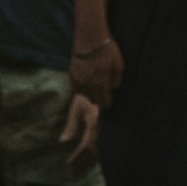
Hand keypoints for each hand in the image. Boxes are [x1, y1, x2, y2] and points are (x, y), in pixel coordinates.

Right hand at [64, 26, 121, 148]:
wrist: (89, 37)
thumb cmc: (108, 51)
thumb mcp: (119, 66)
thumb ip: (116, 81)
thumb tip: (112, 90)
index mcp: (100, 86)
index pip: (105, 104)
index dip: (107, 104)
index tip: (108, 102)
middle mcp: (87, 88)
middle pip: (87, 111)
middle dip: (87, 129)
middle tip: (85, 148)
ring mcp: (77, 83)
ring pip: (78, 104)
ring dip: (79, 115)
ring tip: (67, 138)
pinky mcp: (71, 77)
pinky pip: (73, 93)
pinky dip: (75, 99)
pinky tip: (74, 105)